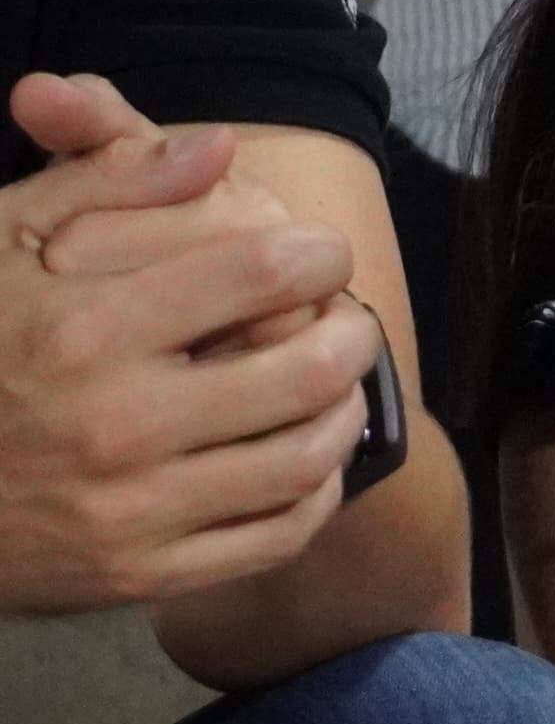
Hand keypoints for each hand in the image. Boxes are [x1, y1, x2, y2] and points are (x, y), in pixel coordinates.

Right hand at [0, 74, 376, 613]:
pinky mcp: (136, 575)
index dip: (318, 253)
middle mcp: (115, 423)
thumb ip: (107, 180)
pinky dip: (315, 494)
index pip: (264, 271)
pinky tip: (306, 457)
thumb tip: (220, 148)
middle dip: (350, 331)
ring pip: (306, 458)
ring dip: (345, 411)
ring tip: (335, 382)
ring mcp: (129, 510)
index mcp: (84, 330)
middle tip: (344, 317)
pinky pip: (274, 537)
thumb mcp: (1, 244)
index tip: (319, 254)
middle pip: (309, 369)